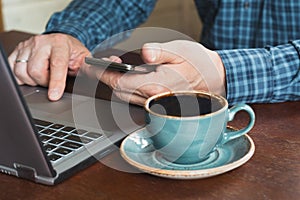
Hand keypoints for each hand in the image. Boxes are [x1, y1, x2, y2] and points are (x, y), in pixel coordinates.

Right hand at [8, 33, 90, 100]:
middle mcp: (42, 42)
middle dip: (45, 82)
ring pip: (22, 71)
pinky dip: (22, 77)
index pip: (57, 65)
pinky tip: (32, 75)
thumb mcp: (85, 58)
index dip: (55, 82)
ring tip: (44, 76)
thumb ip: (91, 66)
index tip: (54, 95)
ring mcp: (28, 46)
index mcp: (60, 44)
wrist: (61, 41)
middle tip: (53, 81)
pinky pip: (14, 70)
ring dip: (33, 80)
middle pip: (36, 71)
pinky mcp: (18, 50)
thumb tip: (105, 69)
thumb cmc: (73, 51)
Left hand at [84, 40, 225, 105]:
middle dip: (106, 79)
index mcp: (156, 85)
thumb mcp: (180, 51)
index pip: (120, 83)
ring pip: (124, 97)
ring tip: (112, 69)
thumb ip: (160, 52)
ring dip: (114, 84)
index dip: (104, 74)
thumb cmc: (197, 65)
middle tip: (101, 65)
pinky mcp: (156, 103)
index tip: (95, 66)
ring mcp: (155, 103)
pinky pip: (133, 99)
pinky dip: (124, 89)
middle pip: (119, 92)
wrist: (212, 80)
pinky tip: (127, 78)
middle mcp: (153, 98)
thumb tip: (145, 53)